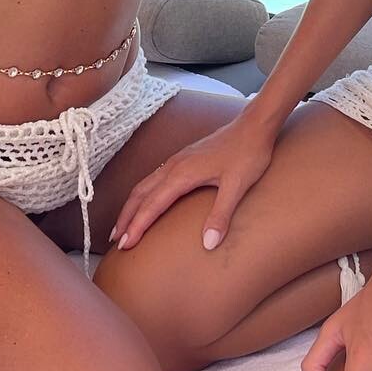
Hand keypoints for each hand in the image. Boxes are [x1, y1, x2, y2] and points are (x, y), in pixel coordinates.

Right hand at [110, 106, 278, 250]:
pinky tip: (145, 201)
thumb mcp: (238, 187)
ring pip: (144, 184)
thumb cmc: (248, 154)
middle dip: (126, 218)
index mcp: (182, 174)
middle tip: (116, 241)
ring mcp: (177, 160)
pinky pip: (153, 178)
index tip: (125, 245)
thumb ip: (221, 215)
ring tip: (123, 225)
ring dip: (131, 206)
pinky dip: (142, 194)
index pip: (152, 205)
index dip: (137, 226)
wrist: (254, 126)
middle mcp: (174, 166)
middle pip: (140, 194)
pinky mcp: (183, 158)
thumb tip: (208, 244)